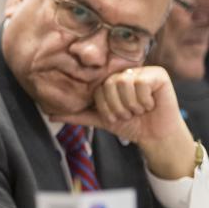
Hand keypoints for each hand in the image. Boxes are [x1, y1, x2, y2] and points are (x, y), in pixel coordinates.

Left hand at [59, 66, 196, 179]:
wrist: (155, 136)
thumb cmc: (130, 125)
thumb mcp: (101, 120)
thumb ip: (77, 115)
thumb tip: (50, 114)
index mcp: (111, 80)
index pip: (99, 89)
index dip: (106, 107)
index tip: (116, 116)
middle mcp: (126, 72)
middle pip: (110, 84)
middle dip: (118, 107)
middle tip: (129, 114)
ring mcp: (143, 71)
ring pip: (125, 83)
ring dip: (131, 105)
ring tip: (139, 110)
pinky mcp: (158, 75)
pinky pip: (142, 83)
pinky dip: (144, 100)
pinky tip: (151, 104)